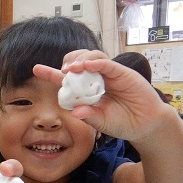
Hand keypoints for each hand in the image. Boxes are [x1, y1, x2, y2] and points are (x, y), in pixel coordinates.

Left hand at [33, 50, 172, 141]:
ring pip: (91, 58)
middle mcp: (95, 80)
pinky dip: (96, 62)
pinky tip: (87, 66)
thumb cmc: (123, 123)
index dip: (51, 73)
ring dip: (80, 60)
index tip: (36, 69)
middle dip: (68, 62)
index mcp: (86, 91)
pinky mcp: (122, 72)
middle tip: (63, 71)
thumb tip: (74, 112)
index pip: (66, 79)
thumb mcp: (102, 123)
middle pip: (77, 62)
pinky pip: (107, 63)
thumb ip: (89, 116)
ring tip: (72, 69)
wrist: (146, 125)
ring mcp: (108, 75)